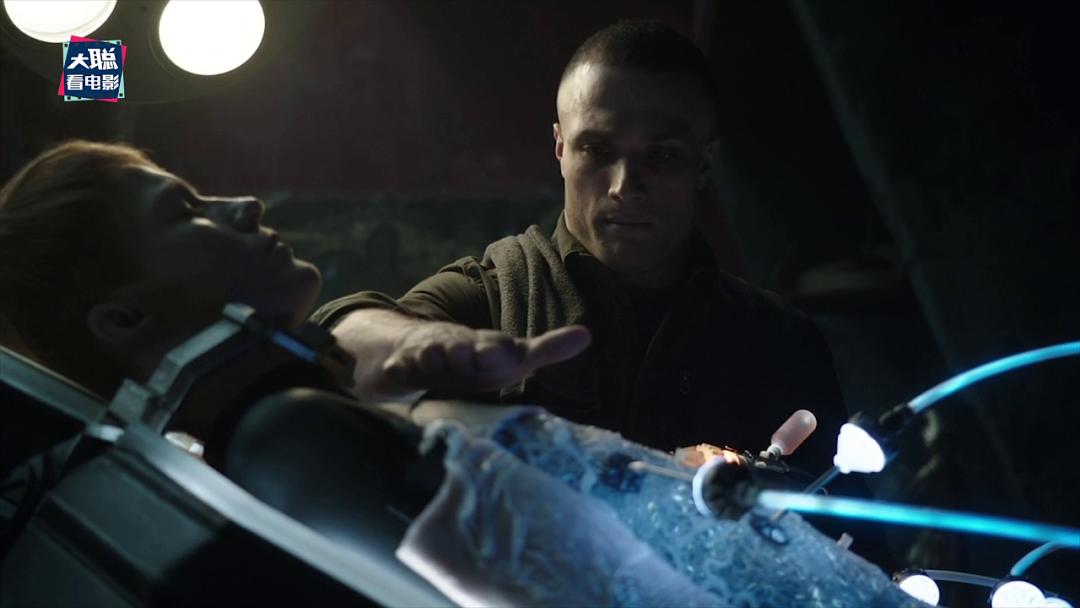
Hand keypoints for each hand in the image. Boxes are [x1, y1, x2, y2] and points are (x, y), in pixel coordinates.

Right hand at [381, 323, 590, 393]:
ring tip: (433, 359)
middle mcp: (458, 346)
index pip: (496, 347)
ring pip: (430, 354)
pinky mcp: (402, 365)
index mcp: (485, 347)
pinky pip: (399, 366)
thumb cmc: (477, 360)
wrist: (418, 350)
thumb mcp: (511, 357)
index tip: (505, 354)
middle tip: (476, 354)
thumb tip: (588, 335)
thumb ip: (547, 349)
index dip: (499, 351)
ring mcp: (428, 354)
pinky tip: (398, 369)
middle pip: (462, 346)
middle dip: (468, 350)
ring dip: (433, 356)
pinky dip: (399, 367)